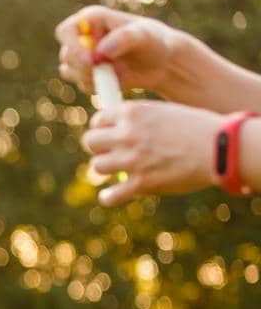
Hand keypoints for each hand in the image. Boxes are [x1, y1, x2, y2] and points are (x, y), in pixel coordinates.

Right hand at [55, 6, 188, 98]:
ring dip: (91, 76)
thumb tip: (100, 51)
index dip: (72, 45)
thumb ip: (124, 38)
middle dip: (84, 66)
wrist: (161, 62)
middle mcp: (81, 36)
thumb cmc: (154, 41)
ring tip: (117, 72)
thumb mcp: (144, 35)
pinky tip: (116, 79)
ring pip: (70, 71)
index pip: (66, 30)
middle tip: (108, 71)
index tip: (91, 60)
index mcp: (91, 19)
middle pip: (66, 55)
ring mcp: (81, 56)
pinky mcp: (85, 74)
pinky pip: (81, 84)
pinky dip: (97, 85)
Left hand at [83, 100, 221, 205]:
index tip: (108, 134)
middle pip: (90, 142)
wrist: (219, 148)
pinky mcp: (140, 183)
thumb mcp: (164, 111)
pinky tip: (113, 194)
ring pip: (97, 166)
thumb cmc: (196, 128)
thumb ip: (138, 119)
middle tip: (110, 152)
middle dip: (98, 147)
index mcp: (132, 113)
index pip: (97, 120)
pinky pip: (109, 195)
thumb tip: (116, 127)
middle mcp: (127, 135)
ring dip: (107, 169)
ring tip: (120, 169)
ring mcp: (131, 160)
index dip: (101, 128)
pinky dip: (109, 196)